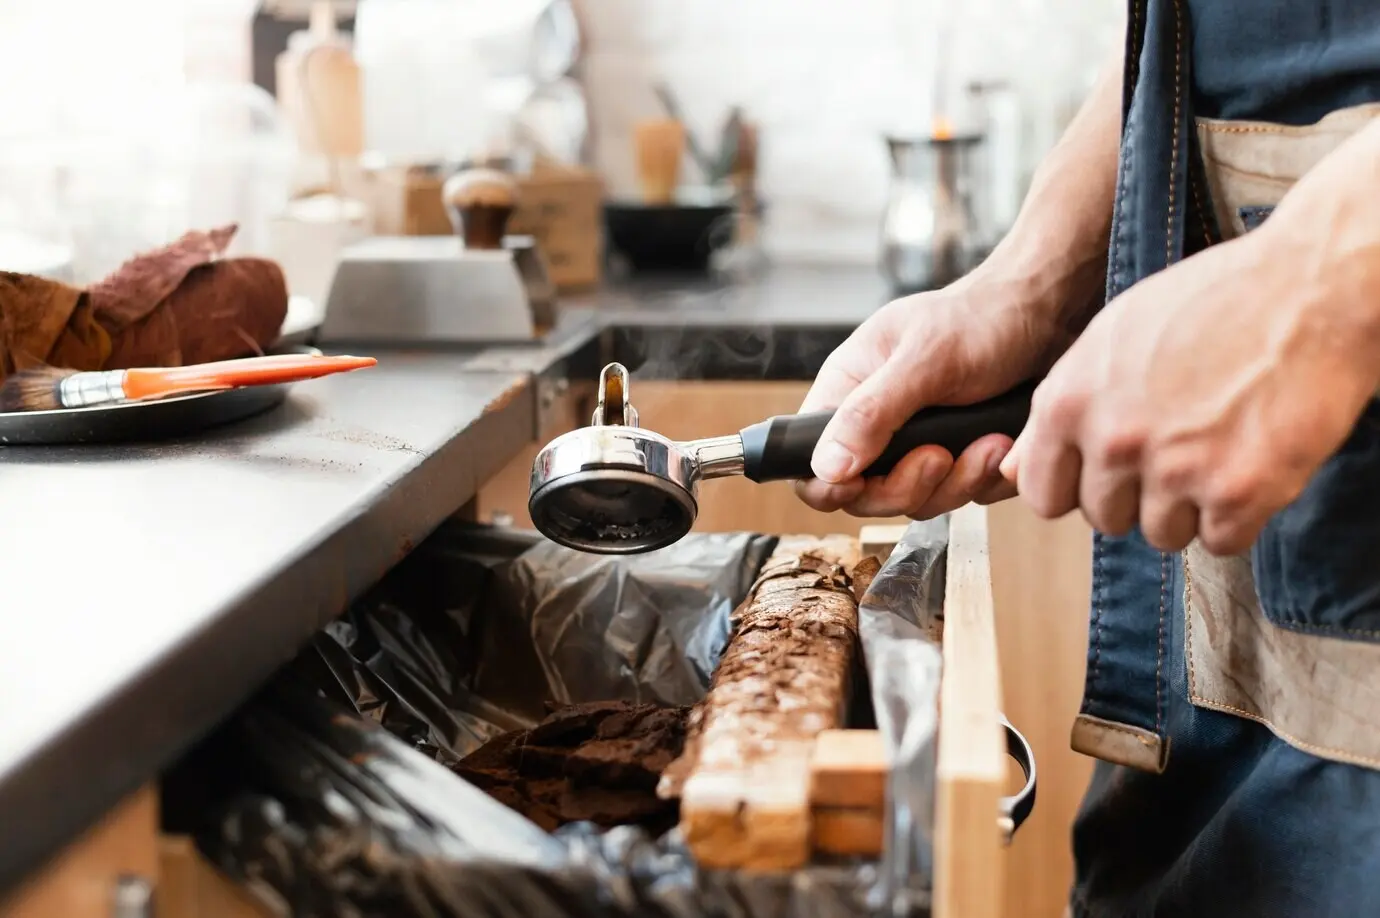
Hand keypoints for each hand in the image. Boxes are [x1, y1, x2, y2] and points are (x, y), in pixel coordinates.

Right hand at [795, 277, 1070, 518]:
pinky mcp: (960, 458)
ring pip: (920, 501)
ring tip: (990, 443)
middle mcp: (878, 423)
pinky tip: (1005, 443)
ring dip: (959, 480)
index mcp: (850, 391)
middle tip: (941, 456)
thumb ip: (871, 413)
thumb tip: (826, 466)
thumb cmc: (982, 318)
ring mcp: (919, 444)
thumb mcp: (924, 360)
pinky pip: (964, 495)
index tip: (862, 484)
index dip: (830, 485)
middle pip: (867, 494)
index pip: (812, 461)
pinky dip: (988, 477)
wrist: (1050, 314)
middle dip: (909, 485)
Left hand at [1001, 227, 1379, 553]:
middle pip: (1104, 518)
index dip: (1079, 486)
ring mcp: (1175, 470)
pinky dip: (1240, 515)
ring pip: (1162, 533)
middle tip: (1181, 447)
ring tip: (1219, 446)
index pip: (1043, 494)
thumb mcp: (1110, 340)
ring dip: (1191, 507)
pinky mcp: (1238, 492)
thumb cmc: (1212, 303)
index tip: (1110, 469)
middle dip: (1139, 494)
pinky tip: (1252, 462)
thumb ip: (1059, 410)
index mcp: (1069, 402)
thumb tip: (1013, 470)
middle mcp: (1113, 441)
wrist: (1311, 287)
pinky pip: (1221, 541)